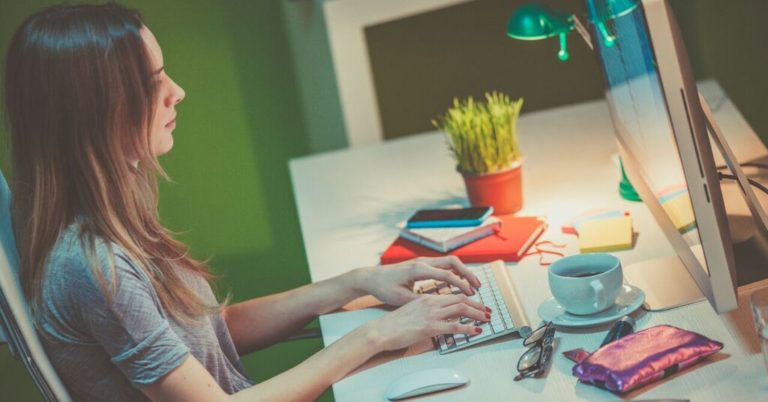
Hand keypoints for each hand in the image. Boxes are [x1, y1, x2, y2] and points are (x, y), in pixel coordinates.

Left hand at [354, 256, 481, 306]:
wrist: (371, 277)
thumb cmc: (384, 288)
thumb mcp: (401, 299)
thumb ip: (420, 302)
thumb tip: (438, 308)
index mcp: (418, 269)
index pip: (446, 274)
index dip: (461, 284)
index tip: (471, 294)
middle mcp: (422, 262)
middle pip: (453, 262)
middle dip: (467, 274)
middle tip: (478, 287)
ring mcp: (423, 262)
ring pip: (449, 262)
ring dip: (462, 272)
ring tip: (473, 285)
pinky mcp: (422, 265)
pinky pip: (443, 265)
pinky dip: (454, 272)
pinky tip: (459, 283)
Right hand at [365, 294, 490, 351]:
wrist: (380, 331)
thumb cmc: (393, 324)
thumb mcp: (411, 311)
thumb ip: (425, 311)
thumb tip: (436, 316)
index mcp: (426, 297)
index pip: (453, 294)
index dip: (468, 298)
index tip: (477, 303)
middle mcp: (431, 303)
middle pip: (461, 299)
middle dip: (477, 305)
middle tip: (487, 310)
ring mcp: (431, 314)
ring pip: (461, 309)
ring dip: (477, 314)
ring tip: (486, 319)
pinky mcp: (430, 327)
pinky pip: (455, 326)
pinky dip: (468, 328)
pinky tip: (476, 331)